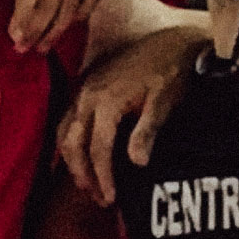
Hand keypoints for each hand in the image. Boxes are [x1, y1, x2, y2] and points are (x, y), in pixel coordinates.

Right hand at [59, 27, 205, 204]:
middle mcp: (88, 95)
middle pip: (73, 143)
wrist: (172, 40)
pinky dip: (70, 141)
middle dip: (83, 174)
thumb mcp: (164, 101)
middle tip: (100, 198)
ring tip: (88, 183)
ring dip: (73, 160)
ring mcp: (84, 89)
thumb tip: (136, 162)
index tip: (111, 199)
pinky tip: (81, 154)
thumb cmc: (171, 70)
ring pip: (65, 131)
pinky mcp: (87, 85)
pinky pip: (68, 117)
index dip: (103, 176)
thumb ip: (147, 130)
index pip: (97, 149)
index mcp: (106, 100)